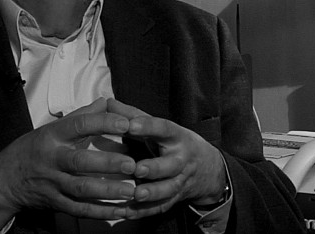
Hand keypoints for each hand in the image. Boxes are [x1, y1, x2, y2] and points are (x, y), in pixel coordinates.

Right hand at [0, 98, 137, 230]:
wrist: (3, 180)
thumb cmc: (32, 149)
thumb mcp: (50, 127)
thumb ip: (80, 116)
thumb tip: (105, 101)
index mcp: (53, 135)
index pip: (79, 125)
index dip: (103, 123)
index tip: (126, 124)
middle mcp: (52, 159)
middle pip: (80, 161)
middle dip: (107, 163)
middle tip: (132, 164)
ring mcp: (52, 183)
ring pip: (81, 189)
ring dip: (108, 191)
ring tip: (131, 191)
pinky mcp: (54, 203)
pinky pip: (79, 209)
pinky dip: (100, 212)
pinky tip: (120, 210)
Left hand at [106, 99, 227, 218]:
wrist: (207, 168)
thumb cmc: (175, 142)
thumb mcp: (160, 127)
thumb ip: (134, 115)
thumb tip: (108, 102)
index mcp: (176, 136)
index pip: (164, 128)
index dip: (149, 126)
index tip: (132, 125)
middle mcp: (181, 159)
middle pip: (171, 164)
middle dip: (155, 167)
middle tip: (138, 168)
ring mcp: (180, 180)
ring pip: (169, 188)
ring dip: (153, 193)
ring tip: (137, 194)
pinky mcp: (175, 197)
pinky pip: (162, 206)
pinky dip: (146, 211)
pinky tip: (130, 211)